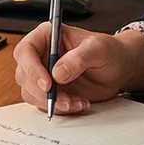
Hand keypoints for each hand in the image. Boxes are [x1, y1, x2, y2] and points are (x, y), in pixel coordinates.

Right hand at [11, 23, 143, 114]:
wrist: (119, 69)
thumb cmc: (110, 51)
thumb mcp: (99, 49)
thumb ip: (79, 58)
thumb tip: (58, 73)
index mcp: (48, 36)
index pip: (26, 50)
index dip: (32, 68)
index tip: (48, 84)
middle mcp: (42, 55)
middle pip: (24, 75)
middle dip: (42, 92)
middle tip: (63, 99)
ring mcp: (44, 74)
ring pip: (31, 93)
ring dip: (52, 102)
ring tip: (76, 101)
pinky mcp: (51, 91)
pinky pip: (44, 104)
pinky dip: (60, 108)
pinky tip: (78, 103)